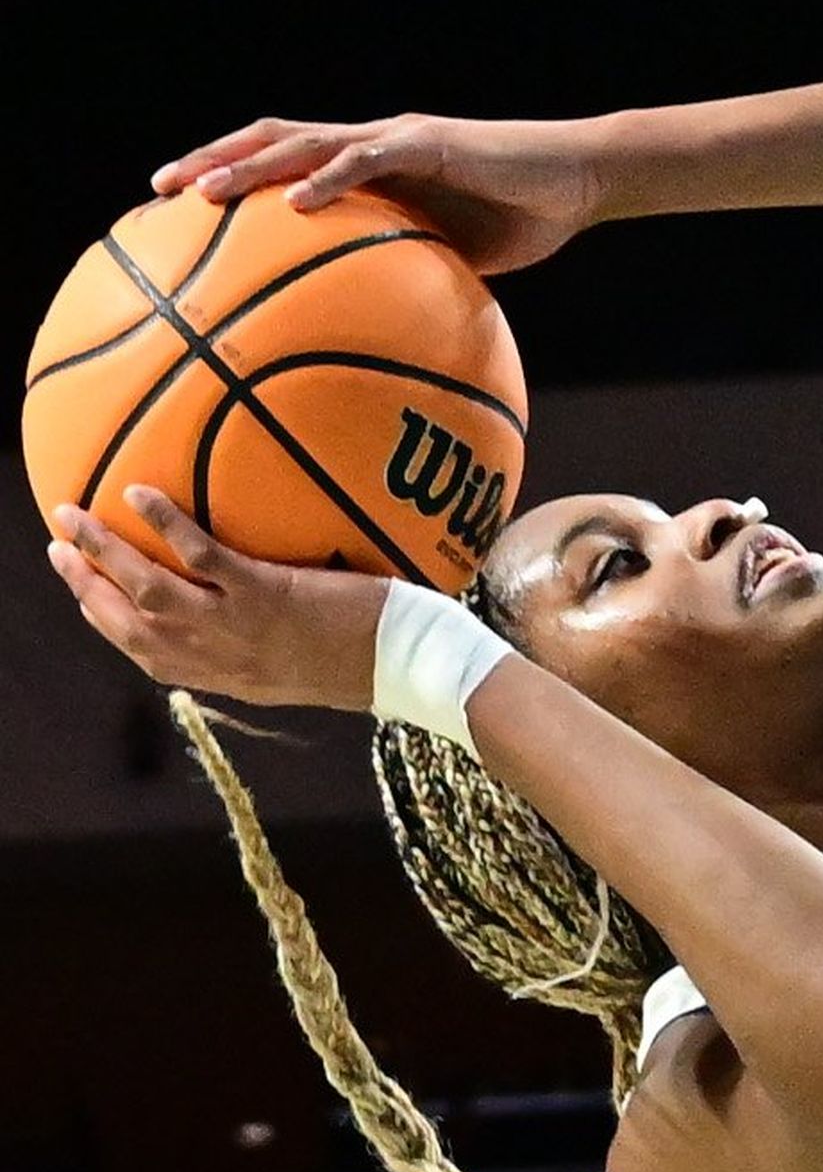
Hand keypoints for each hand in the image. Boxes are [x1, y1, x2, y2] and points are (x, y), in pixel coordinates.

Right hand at [48, 493, 386, 711]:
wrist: (416, 671)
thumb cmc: (378, 659)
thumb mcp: (310, 666)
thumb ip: (273, 644)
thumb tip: (258, 611)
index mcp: (235, 680)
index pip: (156, 660)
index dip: (115, 629)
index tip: (89, 601)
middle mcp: (226, 661)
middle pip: (133, 630)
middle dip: (87, 591)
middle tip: (57, 552)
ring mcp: (242, 630)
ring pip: (149, 594)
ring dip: (101, 556)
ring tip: (71, 518)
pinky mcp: (269, 597)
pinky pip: (202, 557)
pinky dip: (166, 525)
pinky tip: (139, 492)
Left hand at [150, 110, 607, 273]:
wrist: (579, 180)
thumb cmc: (524, 219)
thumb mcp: (454, 259)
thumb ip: (411, 279)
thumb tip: (375, 340)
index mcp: (368, 166)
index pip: (283, 161)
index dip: (228, 176)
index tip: (174, 208)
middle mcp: (370, 142)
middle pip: (271, 139)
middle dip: (212, 161)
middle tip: (158, 191)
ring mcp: (395, 138)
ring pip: (303, 141)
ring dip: (248, 166)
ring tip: (203, 194)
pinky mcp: (429, 143)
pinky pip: (367, 160)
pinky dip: (326, 179)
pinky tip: (294, 203)